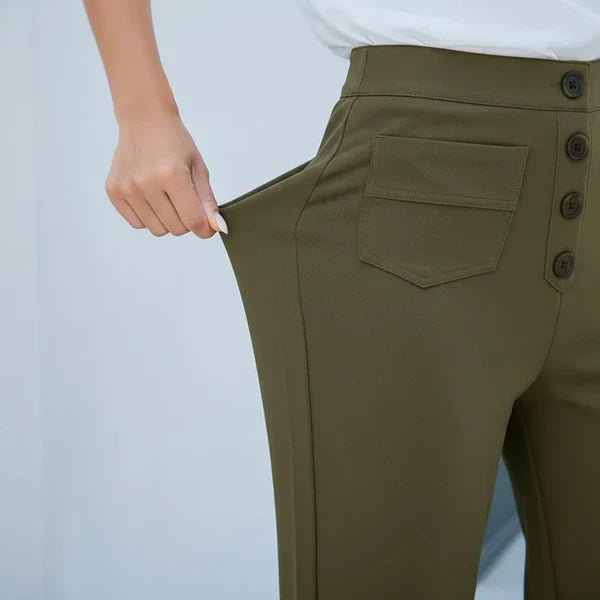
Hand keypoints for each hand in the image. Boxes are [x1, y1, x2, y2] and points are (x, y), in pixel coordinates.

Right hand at [105, 112, 227, 237]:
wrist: (144, 120)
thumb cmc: (174, 142)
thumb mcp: (198, 168)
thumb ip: (208, 202)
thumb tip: (217, 228)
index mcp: (172, 175)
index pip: (193, 221)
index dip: (204, 228)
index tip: (207, 225)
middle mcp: (146, 183)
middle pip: (176, 229)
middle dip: (185, 220)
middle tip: (184, 200)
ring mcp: (127, 188)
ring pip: (157, 230)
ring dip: (167, 220)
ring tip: (166, 196)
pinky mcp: (113, 191)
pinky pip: (137, 223)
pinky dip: (148, 217)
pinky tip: (151, 197)